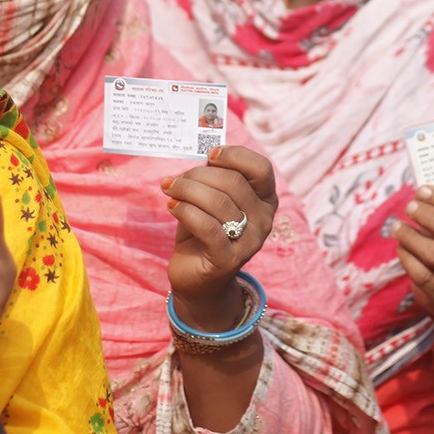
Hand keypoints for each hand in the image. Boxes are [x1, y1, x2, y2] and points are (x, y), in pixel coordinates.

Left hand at [162, 144, 277, 329]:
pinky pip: (207, 227)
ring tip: (169, 189)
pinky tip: (171, 207)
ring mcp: (249, 242)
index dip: (235, 156)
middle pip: (233, 183)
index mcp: (265, 200)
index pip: (261, 168)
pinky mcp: (228, 259)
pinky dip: (185, 211)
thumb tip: (199, 157)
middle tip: (175, 179)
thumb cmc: (204, 232)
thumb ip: (213, 179)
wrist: (198, 279)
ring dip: (187, 190)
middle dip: (198, 175)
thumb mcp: (212, 200)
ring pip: (218, 203)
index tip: (210, 155)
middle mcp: (264, 221)